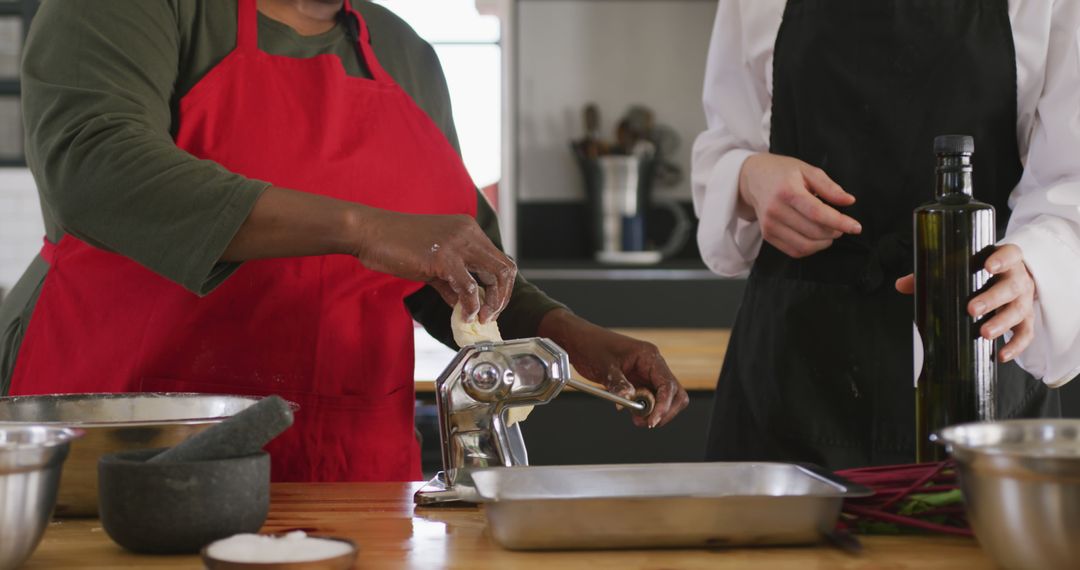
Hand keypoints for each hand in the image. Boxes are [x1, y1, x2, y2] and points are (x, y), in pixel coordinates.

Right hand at [353, 209, 515, 322]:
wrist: (370, 232)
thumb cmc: (396, 245)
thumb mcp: (432, 262)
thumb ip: (451, 282)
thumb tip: (465, 305)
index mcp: (468, 229)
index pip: (499, 259)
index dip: (500, 287)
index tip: (490, 306)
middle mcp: (468, 232)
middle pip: (505, 267)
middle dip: (501, 297)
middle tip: (490, 316)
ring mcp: (458, 243)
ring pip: (495, 275)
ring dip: (492, 303)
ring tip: (479, 318)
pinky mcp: (443, 257)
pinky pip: (469, 287)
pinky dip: (470, 306)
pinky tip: (464, 315)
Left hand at [537, 309, 688, 427]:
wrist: (578, 341)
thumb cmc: (591, 346)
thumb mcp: (604, 367)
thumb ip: (618, 384)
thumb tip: (629, 401)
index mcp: (649, 356)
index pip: (667, 384)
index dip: (664, 405)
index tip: (653, 420)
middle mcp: (653, 364)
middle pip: (674, 393)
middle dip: (665, 411)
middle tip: (648, 422)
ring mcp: (647, 373)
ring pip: (664, 398)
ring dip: (655, 411)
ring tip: (637, 419)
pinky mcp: (638, 381)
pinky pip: (650, 398)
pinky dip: (645, 409)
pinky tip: (633, 414)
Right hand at [738, 153, 861, 257]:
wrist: (753, 179)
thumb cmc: (783, 173)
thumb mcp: (807, 170)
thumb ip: (829, 187)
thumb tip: (849, 201)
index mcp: (787, 191)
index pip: (818, 213)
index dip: (840, 222)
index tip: (856, 227)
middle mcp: (776, 210)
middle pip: (813, 231)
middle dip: (834, 232)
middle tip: (841, 226)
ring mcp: (769, 225)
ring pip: (804, 245)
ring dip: (823, 243)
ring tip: (830, 232)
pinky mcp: (767, 235)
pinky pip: (794, 251)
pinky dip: (810, 248)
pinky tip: (816, 239)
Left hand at [894, 244, 1034, 362]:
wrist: (1015, 278)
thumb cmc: (983, 272)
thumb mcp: (965, 267)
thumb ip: (935, 274)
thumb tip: (901, 285)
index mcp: (1006, 260)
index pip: (1010, 254)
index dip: (1001, 260)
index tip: (988, 266)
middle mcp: (1018, 279)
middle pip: (1010, 288)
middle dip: (991, 299)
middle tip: (972, 309)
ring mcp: (1024, 301)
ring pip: (1018, 312)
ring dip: (1001, 323)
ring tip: (983, 333)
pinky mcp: (1027, 319)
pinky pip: (1026, 334)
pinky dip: (1016, 346)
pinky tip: (1001, 355)